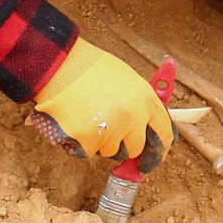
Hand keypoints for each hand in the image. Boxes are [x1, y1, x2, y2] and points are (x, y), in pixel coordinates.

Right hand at [29, 39, 175, 172]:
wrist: (59, 65)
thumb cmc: (90, 69)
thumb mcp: (126, 79)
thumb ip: (138, 105)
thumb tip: (144, 129)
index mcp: (145, 100)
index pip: (163, 133)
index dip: (160, 149)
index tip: (154, 157)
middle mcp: (132, 117)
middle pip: (135, 149)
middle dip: (125, 147)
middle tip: (110, 136)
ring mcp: (111, 130)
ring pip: (110, 151)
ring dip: (100, 141)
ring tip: (87, 115)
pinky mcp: (88, 141)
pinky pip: (88, 151)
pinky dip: (81, 142)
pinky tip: (75, 121)